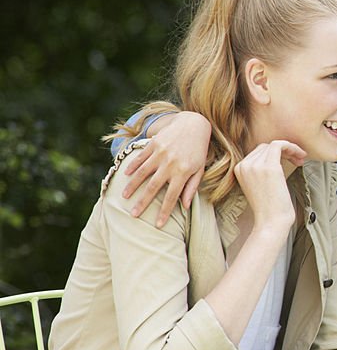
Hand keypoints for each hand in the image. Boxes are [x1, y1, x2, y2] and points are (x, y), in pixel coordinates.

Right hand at [122, 111, 211, 226]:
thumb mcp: (200, 169)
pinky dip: (132, 167)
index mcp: (183, 173)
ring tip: (124, 197)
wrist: (193, 124)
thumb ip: (191, 187)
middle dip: (142, 203)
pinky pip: (140, 158)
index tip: (158, 225)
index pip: (172, 197)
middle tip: (133, 215)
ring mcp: (160, 153)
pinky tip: (125, 175)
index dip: (165, 212)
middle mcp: (170, 164)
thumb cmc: (198, 150)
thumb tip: (185, 206)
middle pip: (153, 188)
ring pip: (142, 173)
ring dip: (132, 186)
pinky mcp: (153, 144)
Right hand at [234, 141, 305, 230]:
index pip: (258, 152)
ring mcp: (255, 165)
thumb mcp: (261, 185)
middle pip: (265, 147)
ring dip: (290, 149)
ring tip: (300, 160)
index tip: (290, 161)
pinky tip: (300, 155)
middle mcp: (244, 165)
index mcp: (239, 169)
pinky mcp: (269, 167)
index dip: (276, 154)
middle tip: (298, 161)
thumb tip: (278, 156)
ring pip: (273, 145)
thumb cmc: (270, 208)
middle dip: (283, 151)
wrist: (271, 222)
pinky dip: (292, 146)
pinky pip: (279, 144)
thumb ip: (262, 170)